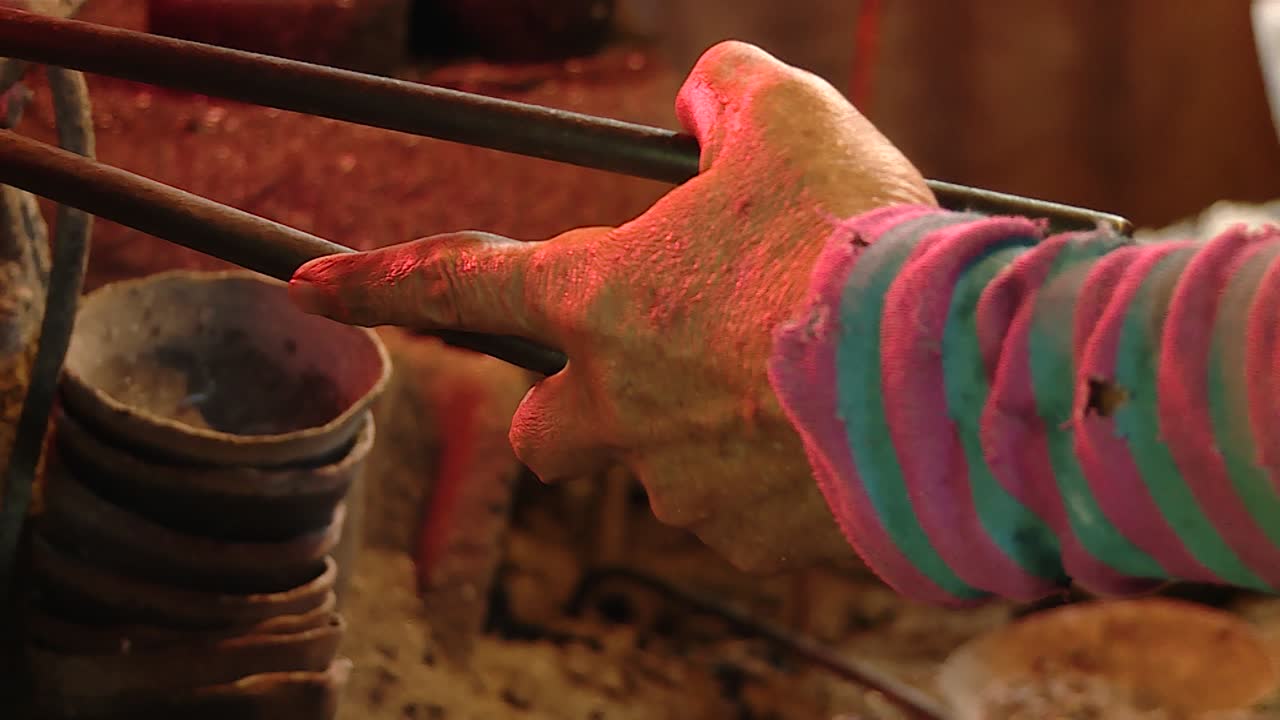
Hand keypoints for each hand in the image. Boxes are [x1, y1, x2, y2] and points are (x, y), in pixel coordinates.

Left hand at [289, 41, 934, 570]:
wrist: (943, 381)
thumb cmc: (853, 246)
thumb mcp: (792, 121)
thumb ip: (727, 90)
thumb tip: (705, 93)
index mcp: (603, 297)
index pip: (461, 280)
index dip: (379, 278)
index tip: (308, 288)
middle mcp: (619, 404)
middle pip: (543, 432)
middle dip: (569, 411)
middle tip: (639, 379)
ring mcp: (680, 484)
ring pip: (656, 474)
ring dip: (697, 435)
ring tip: (791, 389)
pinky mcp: (752, 542)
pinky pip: (743, 513)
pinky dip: (775, 477)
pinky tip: (835, 435)